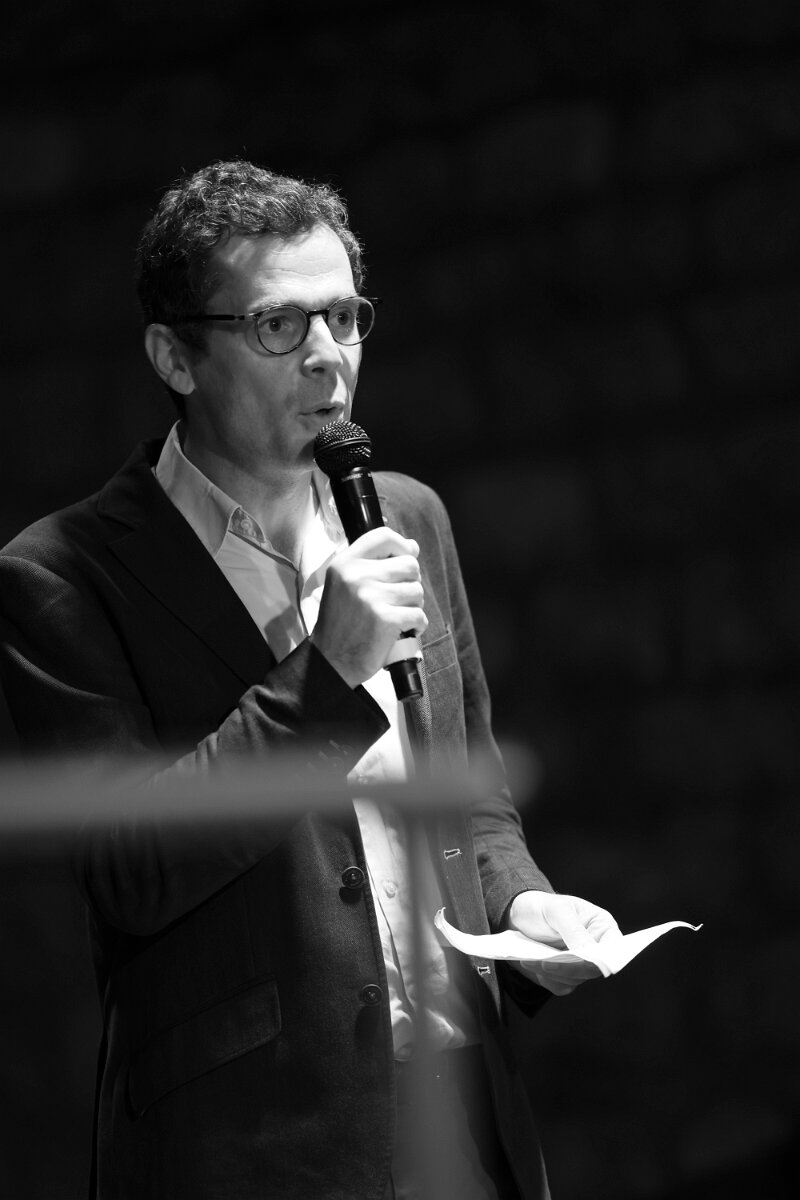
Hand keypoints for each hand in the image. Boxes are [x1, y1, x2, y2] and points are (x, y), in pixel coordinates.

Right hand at [312, 527, 427, 687]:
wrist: (330, 661)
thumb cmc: (342, 623)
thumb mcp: (345, 584)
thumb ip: (374, 563)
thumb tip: (412, 547)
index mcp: (345, 563)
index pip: (384, 537)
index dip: (403, 545)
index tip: (406, 557)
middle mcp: (356, 576)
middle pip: (409, 564)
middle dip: (410, 583)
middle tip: (397, 599)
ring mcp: (371, 597)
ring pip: (417, 590)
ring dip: (413, 605)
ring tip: (396, 615)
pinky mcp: (385, 619)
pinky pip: (419, 614)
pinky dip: (416, 625)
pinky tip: (402, 630)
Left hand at [506, 890, 620, 995]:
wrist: (518, 916)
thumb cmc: (542, 906)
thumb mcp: (557, 909)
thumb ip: (574, 929)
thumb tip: (589, 951)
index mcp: (602, 927)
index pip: (614, 948)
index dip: (605, 958)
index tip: (587, 961)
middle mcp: (596, 948)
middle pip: (593, 969)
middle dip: (568, 967)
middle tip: (545, 963)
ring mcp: (581, 963)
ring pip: (576, 979)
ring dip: (552, 973)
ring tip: (530, 959)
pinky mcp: (566, 975)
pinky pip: (562, 986)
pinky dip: (546, 979)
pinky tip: (532, 964)